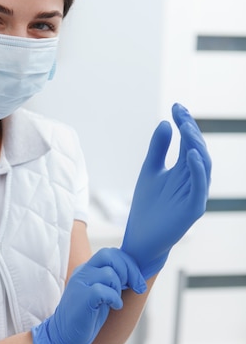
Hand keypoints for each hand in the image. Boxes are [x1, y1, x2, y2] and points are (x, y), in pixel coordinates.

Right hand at [31, 248, 144, 343]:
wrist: (63, 336)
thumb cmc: (85, 317)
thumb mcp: (100, 293)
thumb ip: (111, 280)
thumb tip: (135, 274)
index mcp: (87, 269)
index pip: (111, 253)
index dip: (129, 264)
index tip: (137, 282)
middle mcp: (83, 272)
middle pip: (110, 255)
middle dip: (129, 270)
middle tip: (136, 287)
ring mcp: (81, 283)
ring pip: (109, 273)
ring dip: (119, 288)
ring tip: (115, 301)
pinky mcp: (82, 297)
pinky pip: (104, 290)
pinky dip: (114, 298)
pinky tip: (114, 307)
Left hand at [121, 103, 211, 278]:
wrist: (140, 238)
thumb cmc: (147, 206)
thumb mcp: (150, 171)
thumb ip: (158, 149)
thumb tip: (165, 123)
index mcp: (184, 170)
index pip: (189, 142)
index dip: (185, 123)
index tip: (175, 105)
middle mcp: (193, 180)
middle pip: (198, 150)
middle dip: (191, 130)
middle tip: (180, 114)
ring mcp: (195, 194)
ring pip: (203, 166)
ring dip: (196, 146)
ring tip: (186, 128)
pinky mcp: (193, 210)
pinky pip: (200, 187)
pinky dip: (197, 170)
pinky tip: (190, 154)